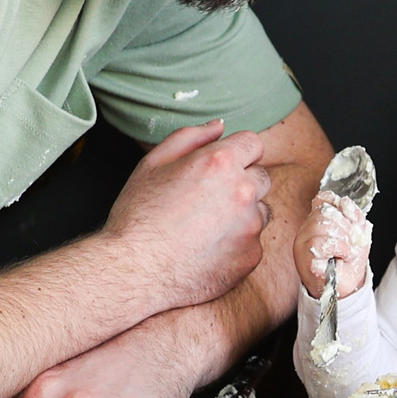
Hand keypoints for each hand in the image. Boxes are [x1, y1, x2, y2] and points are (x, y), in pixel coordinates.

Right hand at [106, 121, 271, 310]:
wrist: (135, 270)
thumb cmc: (138, 216)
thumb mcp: (153, 163)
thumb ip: (191, 137)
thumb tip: (219, 127)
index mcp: (222, 162)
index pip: (253, 144)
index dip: (236, 155)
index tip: (219, 170)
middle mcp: (244, 191)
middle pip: (261, 177)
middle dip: (241, 183)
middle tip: (207, 201)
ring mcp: (252, 226)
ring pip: (260, 211)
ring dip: (243, 215)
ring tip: (206, 228)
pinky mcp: (252, 256)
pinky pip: (253, 243)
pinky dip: (237, 244)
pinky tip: (208, 249)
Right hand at [293, 188, 372, 298]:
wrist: (346, 288)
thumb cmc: (348, 263)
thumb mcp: (357, 234)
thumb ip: (353, 216)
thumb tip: (346, 204)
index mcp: (317, 221)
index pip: (323, 199)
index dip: (340, 205)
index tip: (352, 219)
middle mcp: (306, 230)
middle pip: (324, 211)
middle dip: (346, 226)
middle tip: (351, 242)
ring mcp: (302, 244)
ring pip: (322, 225)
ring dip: (344, 239)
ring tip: (348, 251)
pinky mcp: (304, 259)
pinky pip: (320, 243)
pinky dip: (339, 248)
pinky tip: (344, 256)